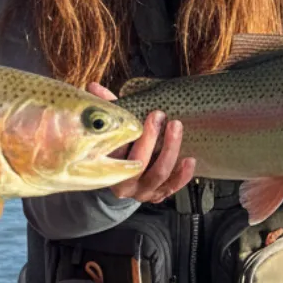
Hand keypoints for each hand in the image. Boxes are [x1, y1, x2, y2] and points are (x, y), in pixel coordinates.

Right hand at [86, 81, 195, 203]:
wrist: (121, 182)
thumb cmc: (116, 150)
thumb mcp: (109, 133)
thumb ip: (106, 110)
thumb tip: (93, 87)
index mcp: (107, 170)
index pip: (117, 154)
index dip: (131, 135)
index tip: (143, 115)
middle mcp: (124, 185)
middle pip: (139, 163)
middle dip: (151, 138)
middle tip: (158, 116)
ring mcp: (142, 192)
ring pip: (159, 174)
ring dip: (170, 149)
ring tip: (176, 127)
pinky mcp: (158, 195)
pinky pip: (173, 187)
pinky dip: (183, 175)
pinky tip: (190, 159)